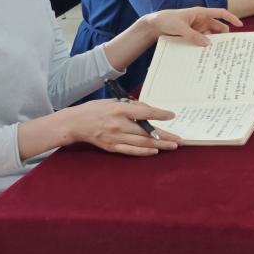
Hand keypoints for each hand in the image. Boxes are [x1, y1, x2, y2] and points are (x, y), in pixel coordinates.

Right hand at [61, 99, 181, 155]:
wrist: (74, 123)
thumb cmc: (94, 109)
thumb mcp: (112, 101)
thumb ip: (130, 105)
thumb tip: (149, 111)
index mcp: (119, 109)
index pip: (144, 112)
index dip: (160, 114)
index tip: (172, 116)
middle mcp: (118, 124)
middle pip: (146, 131)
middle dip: (165, 136)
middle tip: (179, 139)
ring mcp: (114, 137)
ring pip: (141, 143)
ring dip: (159, 145)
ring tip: (172, 146)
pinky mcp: (111, 147)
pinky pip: (130, 151)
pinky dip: (143, 152)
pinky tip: (154, 152)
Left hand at [141, 7, 240, 45]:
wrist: (154, 25)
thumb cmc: (167, 20)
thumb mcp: (180, 27)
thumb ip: (193, 35)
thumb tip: (208, 43)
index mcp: (200, 13)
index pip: (220, 13)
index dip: (231, 18)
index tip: (240, 25)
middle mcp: (201, 20)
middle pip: (217, 27)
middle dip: (224, 35)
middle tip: (230, 46)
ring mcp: (197, 28)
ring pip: (210, 35)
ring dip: (214, 42)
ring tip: (219, 53)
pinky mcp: (193, 35)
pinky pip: (202, 40)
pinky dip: (205, 45)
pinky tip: (207, 53)